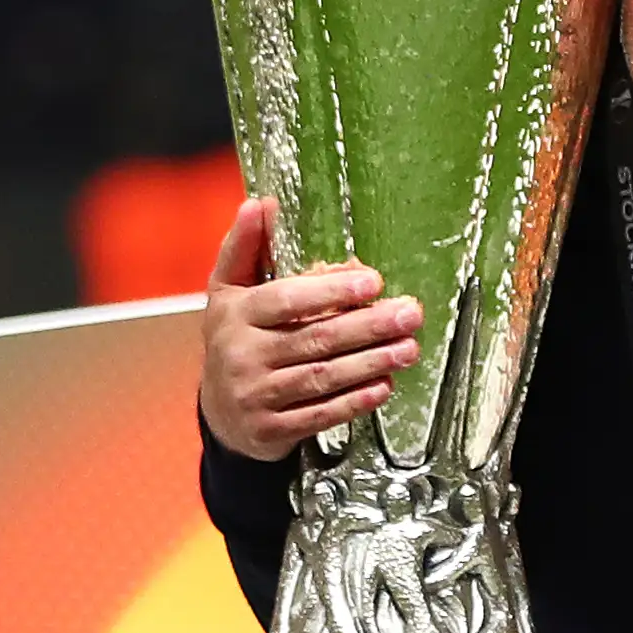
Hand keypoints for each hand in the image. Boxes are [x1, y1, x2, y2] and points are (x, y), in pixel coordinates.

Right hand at [199, 196, 421, 461]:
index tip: (372, 282)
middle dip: (368, 326)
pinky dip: (355, 401)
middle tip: (410, 314)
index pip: (284, 299)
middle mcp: (242, 354)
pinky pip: (320, 414)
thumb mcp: (229, 291)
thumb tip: (261, 203)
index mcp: (234, 313)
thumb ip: (245, 248)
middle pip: (314, 338)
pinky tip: (385, 386)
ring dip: (371, 362)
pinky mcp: (271, 429)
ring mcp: (256, 395)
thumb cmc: (235, 339)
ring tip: (409, 348)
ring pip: (322, 377)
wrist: (222, 413)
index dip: (329, 291)